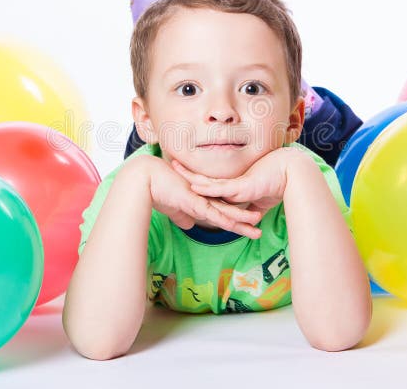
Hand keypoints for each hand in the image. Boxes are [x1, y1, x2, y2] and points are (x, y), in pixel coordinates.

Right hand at [139, 156, 263, 238]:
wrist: (146, 178)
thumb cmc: (157, 191)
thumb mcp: (173, 208)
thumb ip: (182, 215)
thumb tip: (188, 224)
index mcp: (200, 201)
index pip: (222, 212)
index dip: (235, 220)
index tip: (249, 226)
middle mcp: (204, 199)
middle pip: (229, 211)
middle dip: (245, 221)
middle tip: (261, 227)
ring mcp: (200, 199)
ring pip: (225, 212)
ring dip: (241, 219)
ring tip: (258, 224)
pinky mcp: (193, 201)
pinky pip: (212, 212)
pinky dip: (224, 218)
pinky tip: (235, 224)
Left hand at [171, 147, 302, 214]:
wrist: (293, 174)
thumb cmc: (279, 184)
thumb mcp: (261, 200)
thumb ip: (252, 208)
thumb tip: (250, 217)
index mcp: (233, 186)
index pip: (210, 184)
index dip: (196, 178)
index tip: (182, 174)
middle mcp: (230, 184)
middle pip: (204, 179)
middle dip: (187, 172)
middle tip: (171, 162)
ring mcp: (234, 185)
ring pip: (207, 181)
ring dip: (190, 175)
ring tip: (175, 166)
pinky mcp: (240, 188)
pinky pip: (219, 190)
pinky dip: (206, 189)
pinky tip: (193, 186)